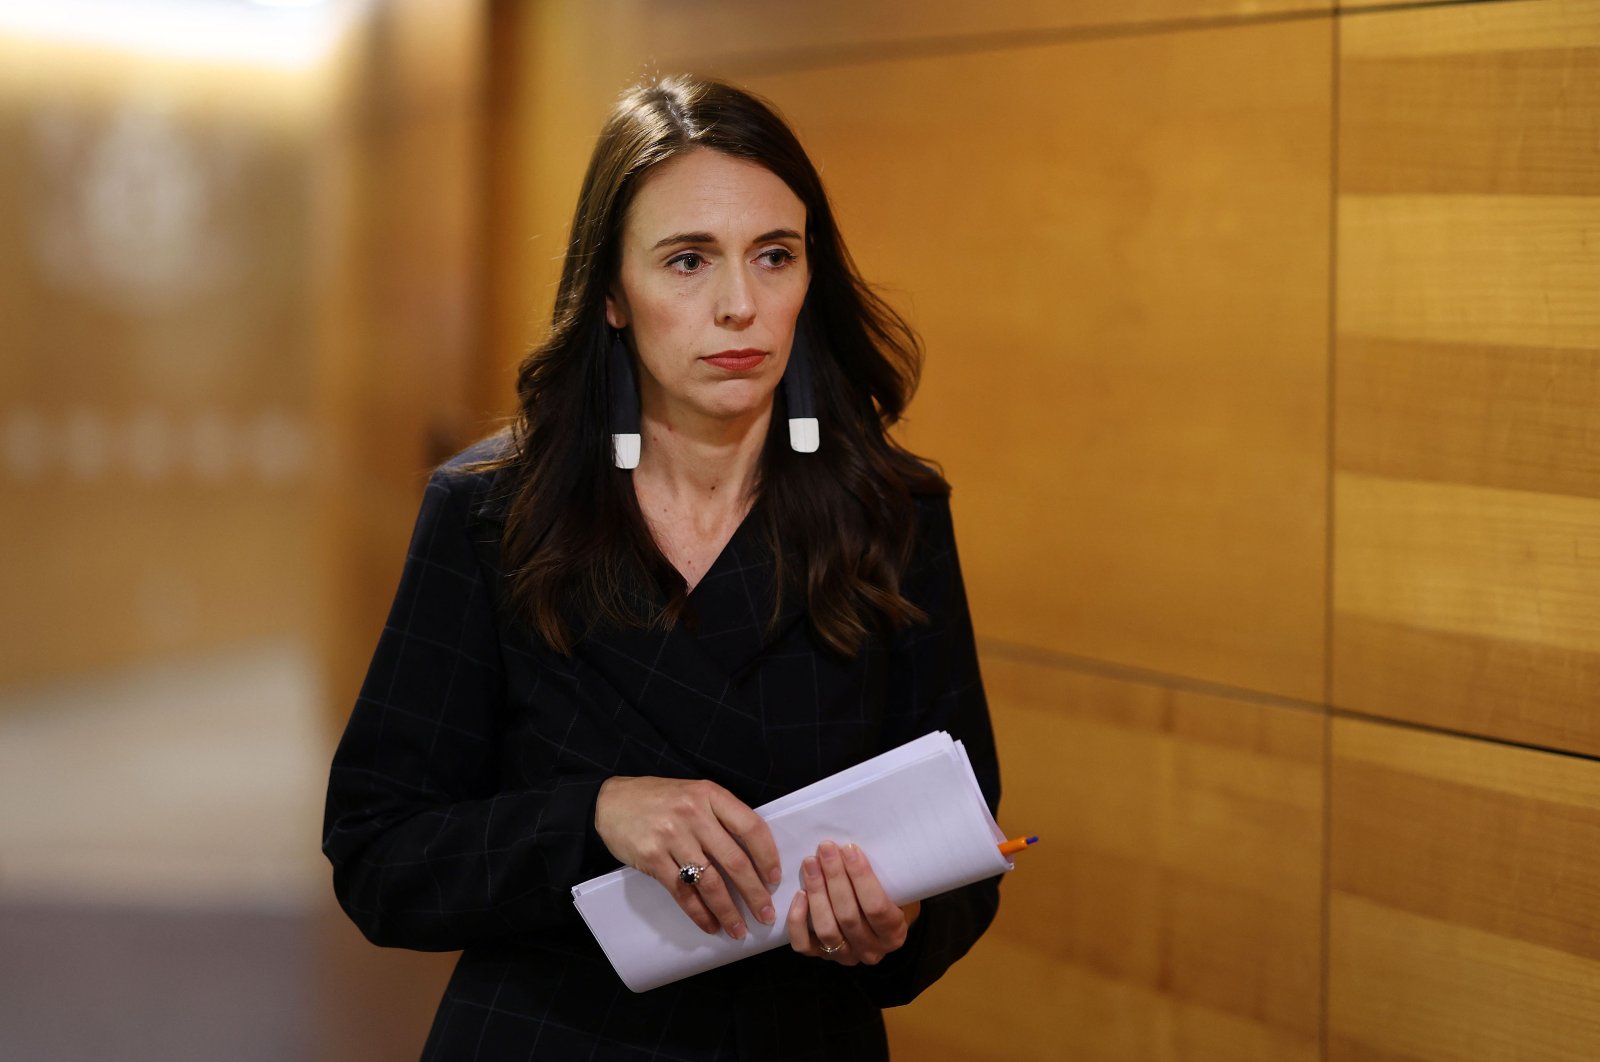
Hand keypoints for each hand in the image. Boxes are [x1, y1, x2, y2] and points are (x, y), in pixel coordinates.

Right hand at [594, 776, 780, 939]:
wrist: (612, 802)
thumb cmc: (660, 799)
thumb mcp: (695, 793)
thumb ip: (721, 816)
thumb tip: (754, 855)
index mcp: (710, 795)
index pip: (751, 827)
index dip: (767, 856)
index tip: (774, 879)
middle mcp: (693, 814)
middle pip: (734, 861)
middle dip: (754, 893)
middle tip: (765, 914)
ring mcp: (672, 836)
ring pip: (710, 882)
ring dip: (728, 911)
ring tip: (739, 929)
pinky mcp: (652, 858)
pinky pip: (682, 892)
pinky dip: (699, 913)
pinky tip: (710, 925)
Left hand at [786, 841, 920, 964]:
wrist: (878, 925)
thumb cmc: (888, 898)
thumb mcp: (896, 889)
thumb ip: (883, 876)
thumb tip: (853, 845)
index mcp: (894, 934)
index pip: (877, 908)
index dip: (861, 877)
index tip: (849, 849)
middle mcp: (871, 951)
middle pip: (849, 915)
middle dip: (835, 878)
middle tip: (826, 848)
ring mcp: (845, 956)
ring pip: (827, 929)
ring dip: (817, 892)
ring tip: (810, 863)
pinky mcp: (821, 956)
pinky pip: (804, 945)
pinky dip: (798, 921)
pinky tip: (799, 895)